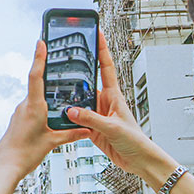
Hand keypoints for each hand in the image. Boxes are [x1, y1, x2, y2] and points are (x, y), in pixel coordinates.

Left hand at [0, 40, 90, 179]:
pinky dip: (43, 104)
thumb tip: (86, 129)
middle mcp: (25, 106)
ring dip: (47, 92)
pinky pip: (33, 106)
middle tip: (56, 57)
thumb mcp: (52, 143)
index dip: (39, 57)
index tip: (41, 42)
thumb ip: (71, 134)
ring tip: (61, 87)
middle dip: (48, 72)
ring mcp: (20, 111)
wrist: (5, 166)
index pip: (36, 76)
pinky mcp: (19, 118)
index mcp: (33, 107)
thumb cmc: (24, 154)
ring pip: (36, 96)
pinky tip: (51, 111)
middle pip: (37, 83)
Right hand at [65, 29, 170, 180]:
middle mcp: (104, 101)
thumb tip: (70, 111)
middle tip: (63, 57)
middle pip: (87, 81)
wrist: (139, 161)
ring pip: (78, 101)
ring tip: (54, 88)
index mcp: (114, 95)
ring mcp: (97, 114)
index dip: (101, 48)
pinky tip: (58, 115)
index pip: (106, 66)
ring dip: (69, 97)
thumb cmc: (135, 140)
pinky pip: (76, 118)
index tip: (96, 32)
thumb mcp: (112, 127)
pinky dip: (68, 117)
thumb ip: (90, 118)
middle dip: (76, 70)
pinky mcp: (92, 127)